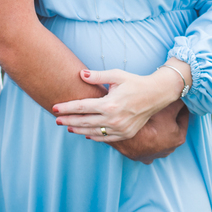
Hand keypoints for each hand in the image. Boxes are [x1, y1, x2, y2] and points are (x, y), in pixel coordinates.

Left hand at [52, 67, 178, 141]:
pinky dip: (94, 136)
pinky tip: (86, 133)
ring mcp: (120, 129)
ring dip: (78, 130)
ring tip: (68, 127)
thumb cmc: (135, 82)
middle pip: (83, 121)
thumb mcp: (116, 75)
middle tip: (56, 120)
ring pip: (93, 132)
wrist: (156, 95)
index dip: (66, 108)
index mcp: (109, 104)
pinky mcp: (126, 134)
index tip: (54, 108)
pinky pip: (106, 138)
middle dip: (68, 120)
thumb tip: (81, 74)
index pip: (81, 107)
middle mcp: (113, 119)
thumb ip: (97, 76)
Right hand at [110, 103, 189, 164]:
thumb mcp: (167, 108)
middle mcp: (169, 149)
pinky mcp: (141, 157)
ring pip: (159, 138)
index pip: (184, 116)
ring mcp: (154, 155)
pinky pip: (145, 146)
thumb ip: (178, 102)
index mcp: (179, 138)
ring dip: (157, 129)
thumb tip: (182, 95)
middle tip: (163, 105)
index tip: (177, 98)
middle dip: (169, 117)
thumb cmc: (149, 123)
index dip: (181, 105)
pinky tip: (141, 132)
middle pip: (172, 128)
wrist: (125, 136)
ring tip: (151, 117)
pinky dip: (145, 139)